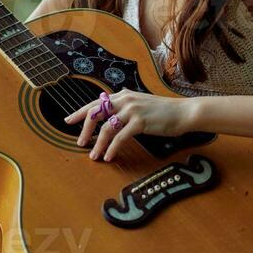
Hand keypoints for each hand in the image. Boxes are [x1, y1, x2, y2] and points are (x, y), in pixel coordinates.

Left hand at [63, 90, 196, 161]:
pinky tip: (109, 156)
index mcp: (123, 95)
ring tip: (94, 156)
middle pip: (95, 114)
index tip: (68, 120)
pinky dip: (112, 148)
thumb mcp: (140, 104)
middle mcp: (125, 100)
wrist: (183, 112)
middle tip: (80, 143)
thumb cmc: (163, 111)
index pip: (95, 103)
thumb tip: (109, 119)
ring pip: (106, 128)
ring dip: (98, 144)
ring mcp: (132, 110)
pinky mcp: (140, 122)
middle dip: (85, 130)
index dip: (80, 112)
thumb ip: (124, 108)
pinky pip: (119, 138)